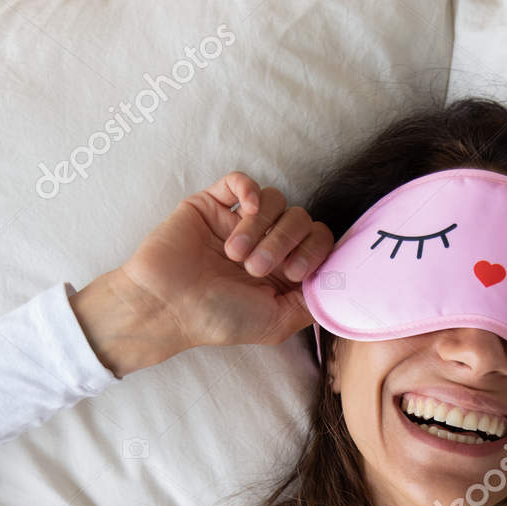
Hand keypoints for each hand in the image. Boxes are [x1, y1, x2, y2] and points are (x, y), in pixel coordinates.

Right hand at [71, 171, 333, 375]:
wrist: (167, 305)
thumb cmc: (218, 318)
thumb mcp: (277, 323)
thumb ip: (311, 303)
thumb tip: (339, 281)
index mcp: (283, 271)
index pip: (320, 241)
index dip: (314, 251)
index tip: (292, 273)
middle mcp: (266, 243)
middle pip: (301, 218)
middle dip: (283, 242)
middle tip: (256, 269)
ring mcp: (240, 222)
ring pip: (275, 200)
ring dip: (260, 228)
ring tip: (235, 255)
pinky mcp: (213, 205)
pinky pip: (243, 181)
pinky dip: (250, 191)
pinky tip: (244, 211)